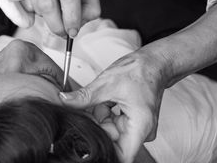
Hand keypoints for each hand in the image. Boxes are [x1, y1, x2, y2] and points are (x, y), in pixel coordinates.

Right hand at [9, 0, 100, 36]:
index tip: (74, 31)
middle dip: (56, 25)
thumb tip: (77, 26)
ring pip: (36, 7)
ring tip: (57, 1)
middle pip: (46, 5)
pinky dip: (36, 8)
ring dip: (48, 15)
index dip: (72, 18)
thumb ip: (91, 3)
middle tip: (64, 33)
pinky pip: (25, 4)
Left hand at [59, 46, 169, 162]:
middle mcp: (141, 131)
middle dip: (97, 128)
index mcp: (140, 126)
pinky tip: (106, 102)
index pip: (121, 156)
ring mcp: (136, 128)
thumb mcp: (106, 83)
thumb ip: (84, 97)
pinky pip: (112, 125)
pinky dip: (105, 114)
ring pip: (110, 132)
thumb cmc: (139, 71)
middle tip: (88, 111)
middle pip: (112, 142)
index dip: (104, 153)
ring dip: (100, 119)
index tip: (88, 143)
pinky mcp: (131, 123)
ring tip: (102, 101)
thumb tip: (64, 101)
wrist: (152, 63)